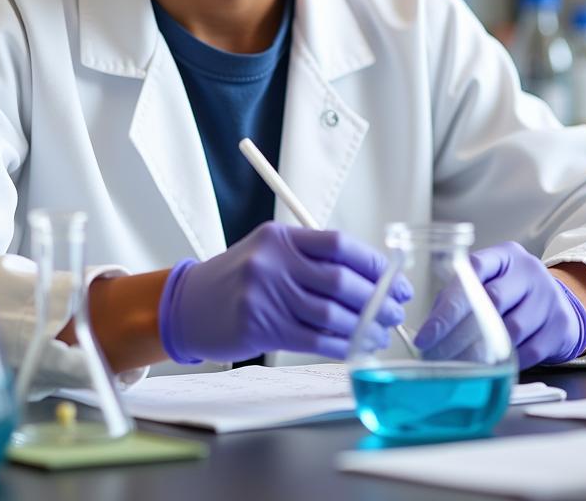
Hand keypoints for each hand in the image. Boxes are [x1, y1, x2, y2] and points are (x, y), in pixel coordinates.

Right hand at [157, 222, 412, 363]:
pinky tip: (355, 348)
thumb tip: (371, 279)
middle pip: (340, 280)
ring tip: (378, 334)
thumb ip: (311, 258)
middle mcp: (273, 261)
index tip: (397, 280)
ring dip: (363, 328)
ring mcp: (265, 294)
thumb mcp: (269, 253)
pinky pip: (313, 339)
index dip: (375, 264)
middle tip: (395, 312)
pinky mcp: (260, 326)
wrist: (188, 304)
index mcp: (280, 236)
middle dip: (377, 300)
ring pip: (330, 314)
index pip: (339, 245)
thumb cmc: (237, 279)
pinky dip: (341, 346)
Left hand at [415, 241, 585, 369]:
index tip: (427, 332)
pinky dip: (507, 362)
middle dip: (458, 332)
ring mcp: (548, 298)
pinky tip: (489, 368)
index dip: (448, 304)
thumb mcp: (490, 280)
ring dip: (481, 352)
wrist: (559, 303)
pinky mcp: (561, 326)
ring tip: (457, 365)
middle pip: (491, 300)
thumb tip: (431, 326)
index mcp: (505, 256)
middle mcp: (529, 272)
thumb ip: (461, 293)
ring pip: (511, 329)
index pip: (473, 271)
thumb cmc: (512, 292)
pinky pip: (529, 351)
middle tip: (436, 353)